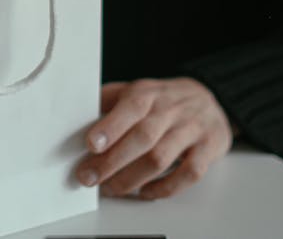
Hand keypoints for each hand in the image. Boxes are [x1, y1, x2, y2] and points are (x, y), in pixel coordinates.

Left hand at [75, 78, 232, 199]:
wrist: (208, 98)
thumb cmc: (162, 100)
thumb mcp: (134, 91)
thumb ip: (107, 101)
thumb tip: (74, 117)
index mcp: (148, 94)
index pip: (130, 108)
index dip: (110, 127)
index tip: (91, 145)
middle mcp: (170, 111)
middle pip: (142, 138)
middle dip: (112, 162)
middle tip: (89, 177)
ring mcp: (191, 130)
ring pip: (161, 158)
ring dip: (132, 178)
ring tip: (110, 188)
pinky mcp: (208, 149)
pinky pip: (190, 173)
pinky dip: (166, 187)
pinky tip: (146, 192)